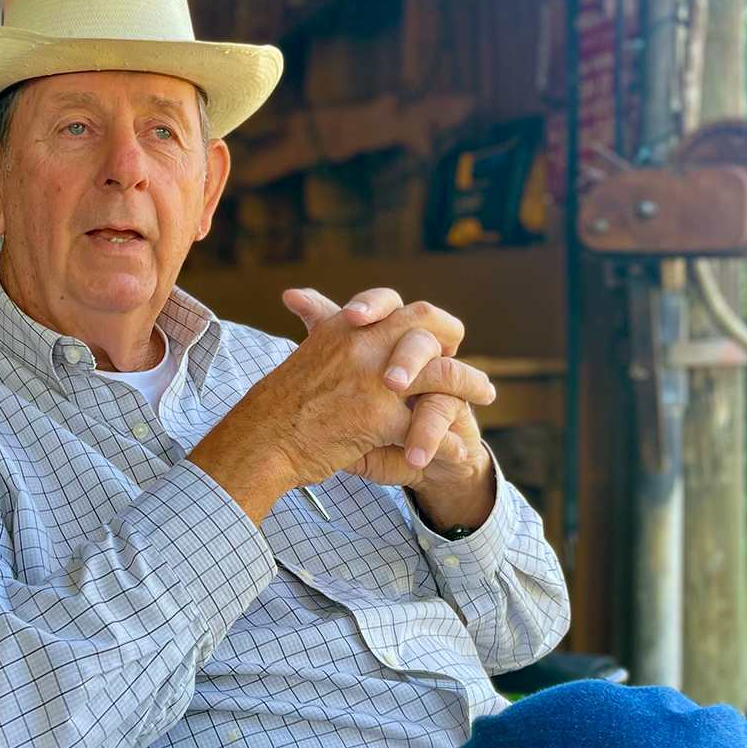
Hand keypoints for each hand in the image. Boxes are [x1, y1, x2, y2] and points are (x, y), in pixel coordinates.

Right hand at [187, 287, 493, 522]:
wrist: (260, 439)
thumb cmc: (277, 405)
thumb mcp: (300, 352)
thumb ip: (315, 322)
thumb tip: (300, 298)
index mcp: (346, 327)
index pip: (396, 303)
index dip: (423, 319)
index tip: (437, 335)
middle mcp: (363, 342)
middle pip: (428, 325)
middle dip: (455, 340)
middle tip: (468, 358)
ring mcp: (374, 379)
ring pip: (441, 373)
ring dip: (469, 383)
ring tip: (486, 393)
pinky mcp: (379, 417)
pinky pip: (426, 424)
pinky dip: (445, 439)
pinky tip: (459, 450)